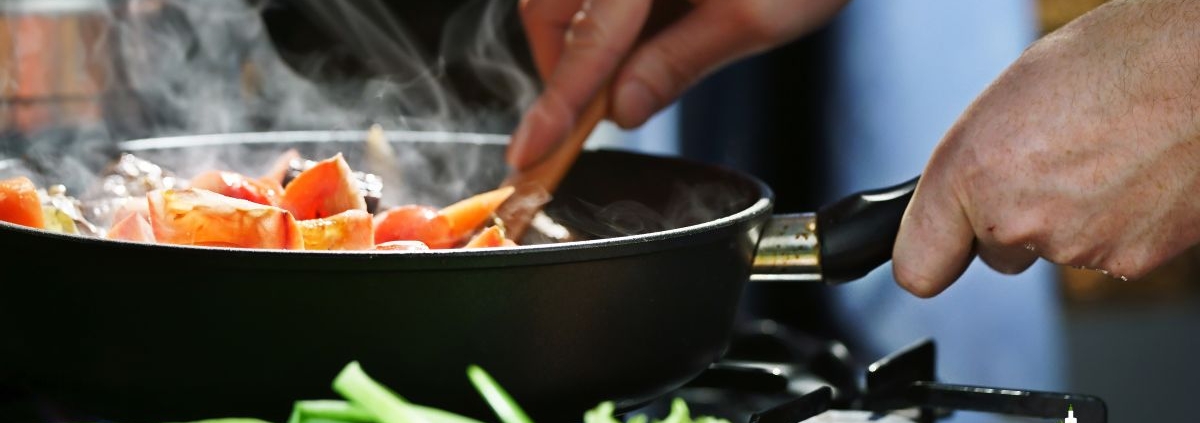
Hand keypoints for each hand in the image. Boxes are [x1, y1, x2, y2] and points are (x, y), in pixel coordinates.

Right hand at [506, 0, 849, 168]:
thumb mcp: (755, 19)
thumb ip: (677, 64)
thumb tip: (624, 110)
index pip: (584, 44)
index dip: (555, 107)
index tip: (527, 154)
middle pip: (548, 9)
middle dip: (566, 66)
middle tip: (597, 113)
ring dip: (589, 41)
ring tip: (637, 70)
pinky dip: (612, 17)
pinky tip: (653, 31)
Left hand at [892, 0, 1199, 296]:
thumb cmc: (1116, 60)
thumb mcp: (1011, 98)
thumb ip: (976, 164)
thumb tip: (963, 201)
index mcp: (972, 171)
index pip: (918, 266)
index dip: (932, 256)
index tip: (938, 250)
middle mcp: (1016, 219)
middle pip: (995, 251)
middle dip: (1014, 219)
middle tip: (1054, 162)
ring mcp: (1075, 246)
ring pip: (1055, 248)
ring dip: (1072, 215)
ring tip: (1105, 154)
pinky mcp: (1129, 261)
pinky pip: (1106, 251)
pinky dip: (1118, 223)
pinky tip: (1135, 175)